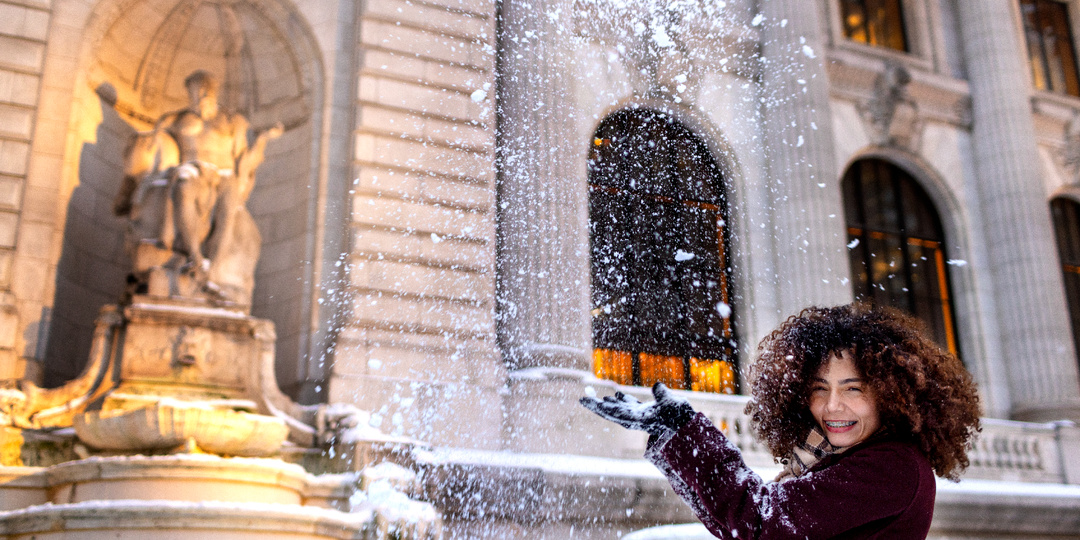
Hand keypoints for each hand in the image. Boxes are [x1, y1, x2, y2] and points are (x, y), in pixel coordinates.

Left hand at [579, 382, 694, 435]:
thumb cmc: (682, 418)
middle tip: (583, 399)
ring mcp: (642, 417)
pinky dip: (622, 401)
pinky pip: (631, 407)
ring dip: (608, 404)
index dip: (597, 406)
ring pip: (620, 410)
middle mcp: (637, 419)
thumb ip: (663, 395)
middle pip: (612, 412)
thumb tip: (656, 386)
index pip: (613, 412)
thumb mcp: (674, 404)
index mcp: (638, 418)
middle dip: (597, 406)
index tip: (583, 400)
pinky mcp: (649, 414)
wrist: (690, 429)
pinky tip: (617, 394)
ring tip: (599, 398)